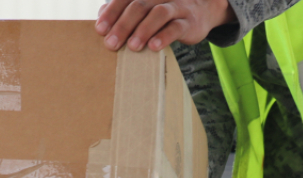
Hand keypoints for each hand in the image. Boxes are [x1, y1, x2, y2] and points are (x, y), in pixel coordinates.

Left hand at [96, 0, 236, 51]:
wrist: (202, 11)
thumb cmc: (165, 13)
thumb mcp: (145, 9)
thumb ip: (124, 11)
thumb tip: (101, 19)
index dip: (112, 12)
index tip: (100, 29)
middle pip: (140, 4)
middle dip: (123, 25)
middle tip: (111, 44)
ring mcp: (177, 6)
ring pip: (159, 13)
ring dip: (143, 30)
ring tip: (132, 47)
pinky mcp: (189, 21)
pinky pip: (176, 27)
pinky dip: (164, 37)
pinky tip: (153, 47)